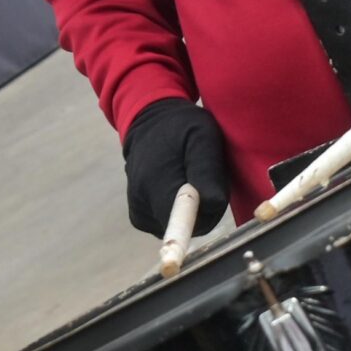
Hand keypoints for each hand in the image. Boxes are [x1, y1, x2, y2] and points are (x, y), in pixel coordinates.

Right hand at [122, 99, 229, 237]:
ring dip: (193, 209)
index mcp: (157, 184)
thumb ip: (207, 169)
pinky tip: (177, 187)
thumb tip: (212, 204)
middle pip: (187, 227)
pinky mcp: (138, 217)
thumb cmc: (180, 128)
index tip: (211, 187)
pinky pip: (169, 224)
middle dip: (204, 208)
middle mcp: (142, 203)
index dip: (209, 210)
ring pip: (180, 226)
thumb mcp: (202, 136)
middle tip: (205, 177)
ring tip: (190, 177)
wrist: (149, 124)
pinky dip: (178, 211)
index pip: (192, 223)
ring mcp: (138, 212)